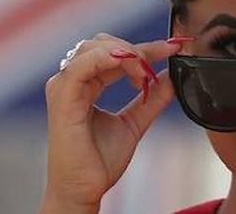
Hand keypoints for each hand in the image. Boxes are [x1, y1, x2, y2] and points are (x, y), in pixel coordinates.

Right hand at [40, 33, 189, 212]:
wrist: (84, 190)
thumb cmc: (99, 162)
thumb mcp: (135, 122)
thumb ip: (152, 98)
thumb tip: (171, 76)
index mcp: (85, 85)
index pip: (114, 52)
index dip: (145, 48)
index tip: (173, 49)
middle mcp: (72, 81)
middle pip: (104, 43)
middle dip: (137, 49)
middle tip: (158, 66)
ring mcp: (64, 87)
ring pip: (95, 48)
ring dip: (127, 53)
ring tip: (143, 77)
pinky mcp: (62, 97)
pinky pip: (83, 65)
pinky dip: (108, 58)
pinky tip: (131, 67)